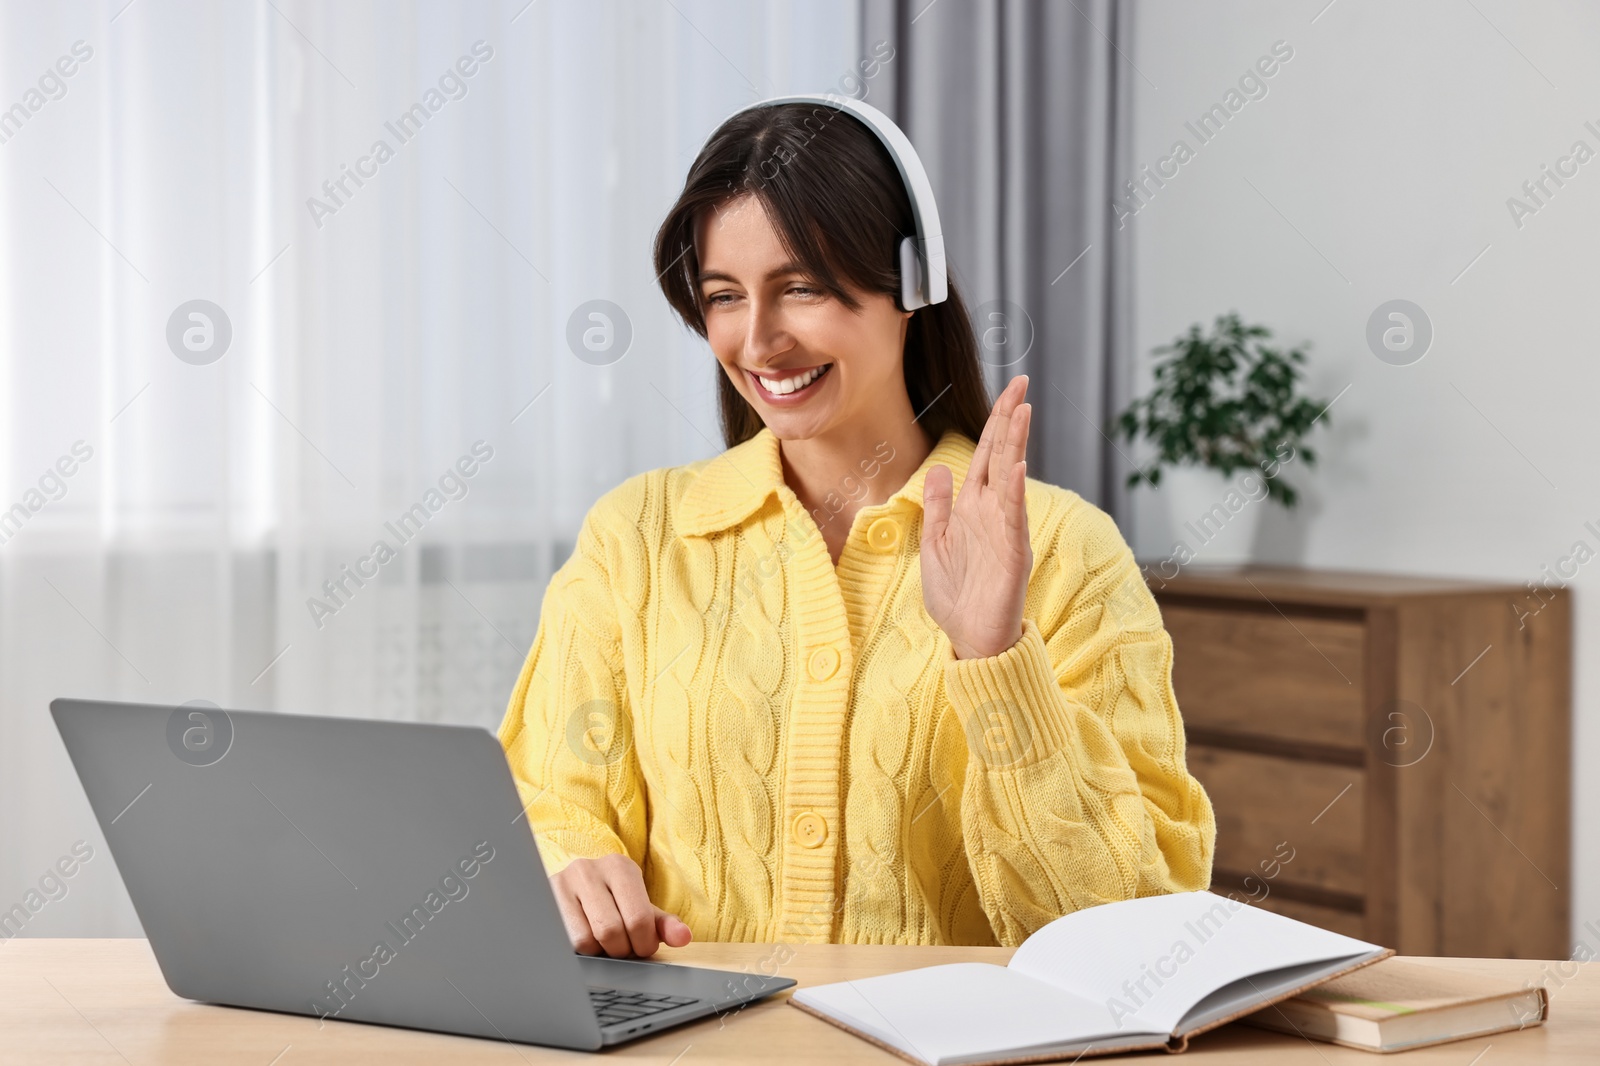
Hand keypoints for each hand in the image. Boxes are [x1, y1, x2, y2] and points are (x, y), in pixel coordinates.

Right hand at [550, 854, 692, 957]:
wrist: (574, 887)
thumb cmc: (614, 901)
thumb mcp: (641, 908)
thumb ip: (664, 924)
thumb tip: (682, 938)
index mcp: (619, 867)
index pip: (638, 919)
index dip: (644, 944)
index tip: (642, 946)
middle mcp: (588, 869)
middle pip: (610, 931)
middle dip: (621, 950)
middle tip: (623, 948)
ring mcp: (561, 884)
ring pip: (585, 940)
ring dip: (599, 952)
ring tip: (603, 942)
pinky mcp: (544, 902)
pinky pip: (565, 943)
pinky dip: (580, 952)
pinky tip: (585, 940)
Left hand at [921, 375, 1032, 659]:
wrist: (971, 640)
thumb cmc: (956, 597)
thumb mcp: (936, 543)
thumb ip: (938, 505)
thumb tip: (939, 468)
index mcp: (974, 507)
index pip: (987, 454)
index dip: (996, 421)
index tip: (1009, 389)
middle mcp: (993, 512)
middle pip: (1003, 455)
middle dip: (1011, 418)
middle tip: (1021, 381)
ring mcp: (1005, 531)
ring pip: (1011, 477)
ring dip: (1016, 444)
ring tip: (1023, 409)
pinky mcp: (1011, 554)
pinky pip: (1013, 517)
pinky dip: (1014, 491)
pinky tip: (1015, 467)